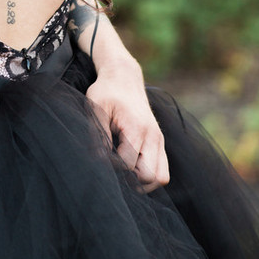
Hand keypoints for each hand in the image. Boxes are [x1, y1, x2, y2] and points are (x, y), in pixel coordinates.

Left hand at [86, 59, 169, 191]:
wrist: (124, 77)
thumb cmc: (106, 92)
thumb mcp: (96, 108)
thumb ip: (97, 135)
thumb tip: (99, 161)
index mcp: (137, 128)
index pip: (128, 164)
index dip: (112, 167)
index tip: (101, 157)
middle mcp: (153, 136)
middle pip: (149, 177)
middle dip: (130, 180)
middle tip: (114, 169)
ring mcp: (159, 140)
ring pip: (160, 178)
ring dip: (142, 182)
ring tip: (123, 172)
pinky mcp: (159, 142)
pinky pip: (162, 170)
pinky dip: (149, 175)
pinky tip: (131, 168)